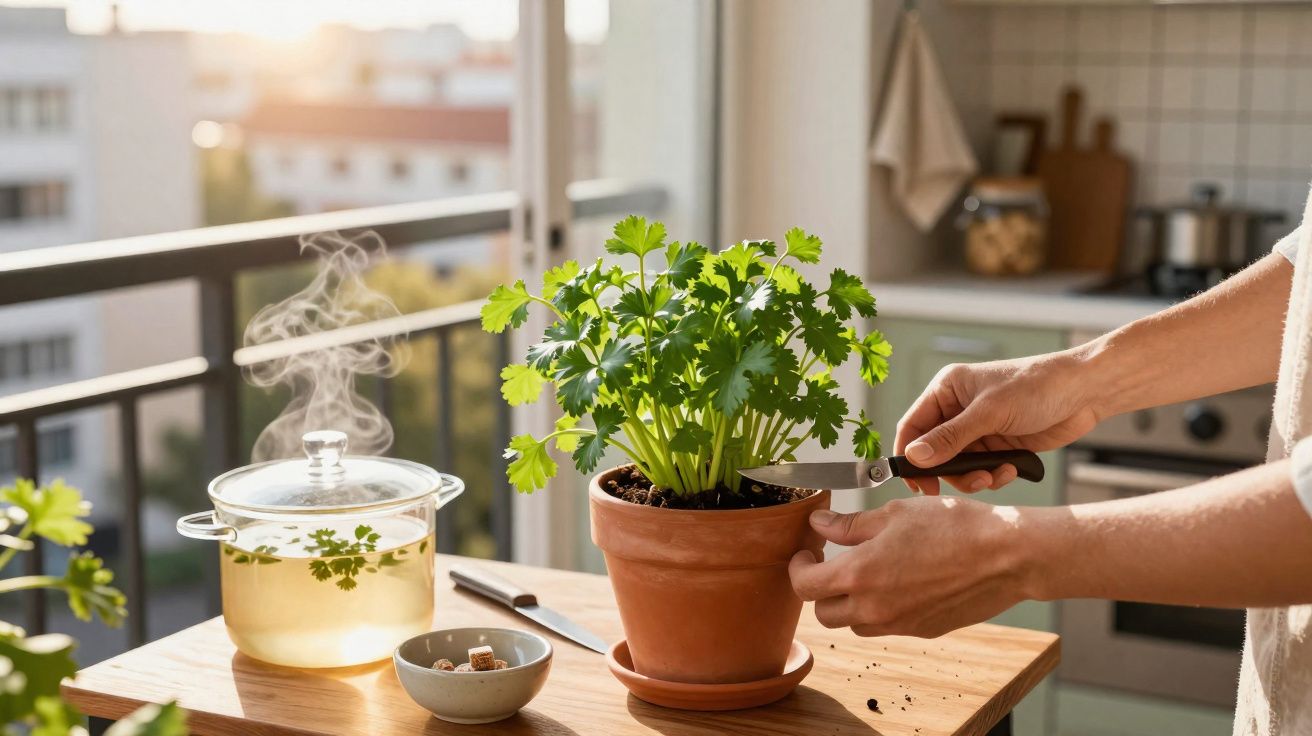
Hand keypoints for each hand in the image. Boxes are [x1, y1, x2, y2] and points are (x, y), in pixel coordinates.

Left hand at [789, 500, 1031, 637]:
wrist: (1007, 556)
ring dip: (849, 603)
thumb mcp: (894, 513)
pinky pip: (886, 627)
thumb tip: (819, 525)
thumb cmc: (953, 526)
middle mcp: (874, 608)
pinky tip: (898, 582)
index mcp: (859, 575)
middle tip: (830, 564)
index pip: (805, 586)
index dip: (798, 568)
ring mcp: (899, 625)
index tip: (806, 553)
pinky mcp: (923, 631)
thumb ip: (850, 525)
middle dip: (819, 589)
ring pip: (854, 624)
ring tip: (865, 572)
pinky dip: (880, 610)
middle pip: (824, 613)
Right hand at [895, 351, 1099, 493]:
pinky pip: (982, 470)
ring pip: (958, 466)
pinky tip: (1010, 470)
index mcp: (947, 390)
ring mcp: (979, 429)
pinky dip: (993, 476)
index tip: (916, 483)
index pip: (913, 426)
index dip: (910, 455)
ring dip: (974, 477)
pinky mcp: (998, 445)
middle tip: (969, 483)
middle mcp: (958, 410)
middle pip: (934, 452)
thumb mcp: (989, 412)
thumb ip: (950, 438)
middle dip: (950, 472)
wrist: (1084, 392)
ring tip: (993, 477)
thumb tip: (913, 457)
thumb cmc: (1036, 385)